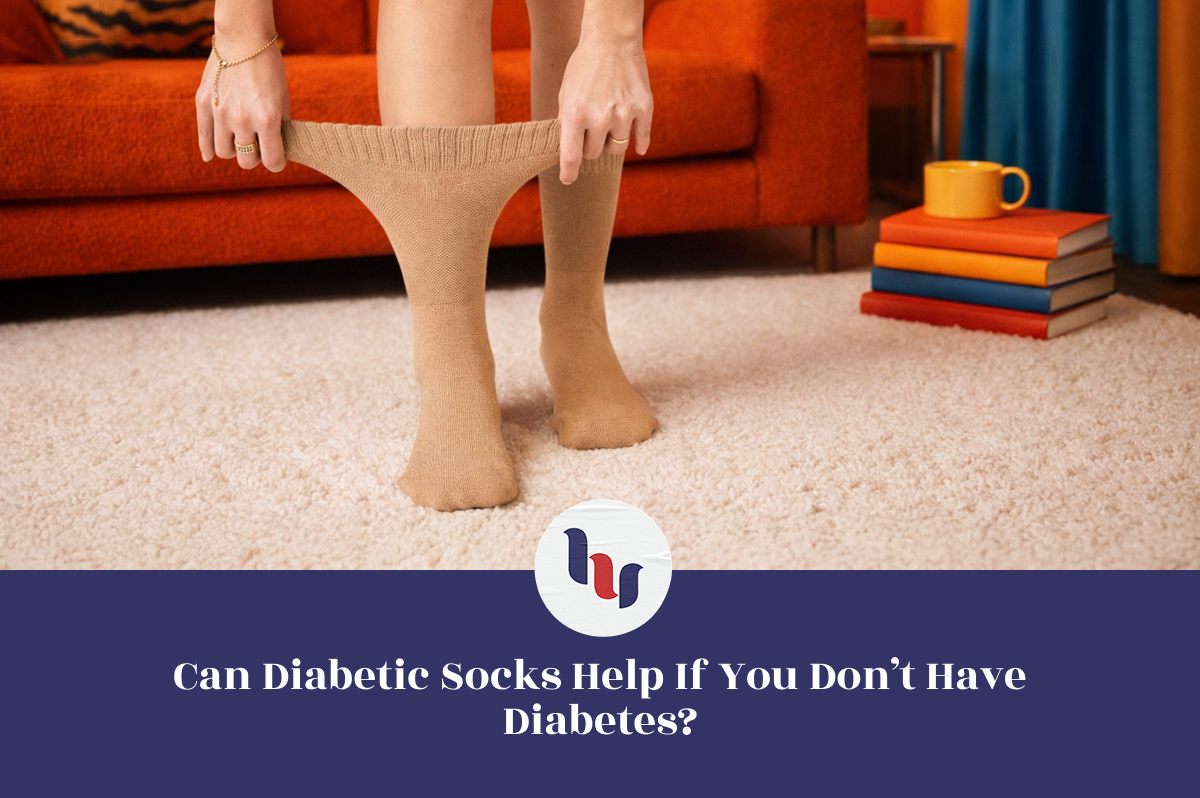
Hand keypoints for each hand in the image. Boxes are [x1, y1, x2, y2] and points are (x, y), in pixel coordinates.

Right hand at [195, 32, 289, 171]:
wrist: (243, 39)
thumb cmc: (269, 69)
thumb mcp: (282, 99)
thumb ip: (279, 128)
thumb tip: (277, 152)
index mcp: (267, 118)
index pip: (273, 161)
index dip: (277, 162)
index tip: (277, 157)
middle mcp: (241, 119)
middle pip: (246, 161)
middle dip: (255, 156)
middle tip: (258, 143)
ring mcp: (219, 112)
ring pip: (225, 153)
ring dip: (234, 149)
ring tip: (239, 136)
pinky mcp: (203, 104)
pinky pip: (203, 139)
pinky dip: (208, 150)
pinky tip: (209, 156)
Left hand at [556, 34, 652, 184]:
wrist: (612, 40)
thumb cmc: (583, 66)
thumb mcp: (566, 94)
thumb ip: (566, 124)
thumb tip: (568, 152)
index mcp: (575, 114)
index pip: (571, 157)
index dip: (568, 173)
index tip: (567, 180)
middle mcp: (600, 117)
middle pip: (594, 154)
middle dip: (591, 145)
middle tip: (591, 129)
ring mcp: (624, 114)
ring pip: (617, 148)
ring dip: (611, 140)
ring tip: (609, 120)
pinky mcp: (644, 108)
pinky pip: (641, 139)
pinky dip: (640, 143)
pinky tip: (638, 145)